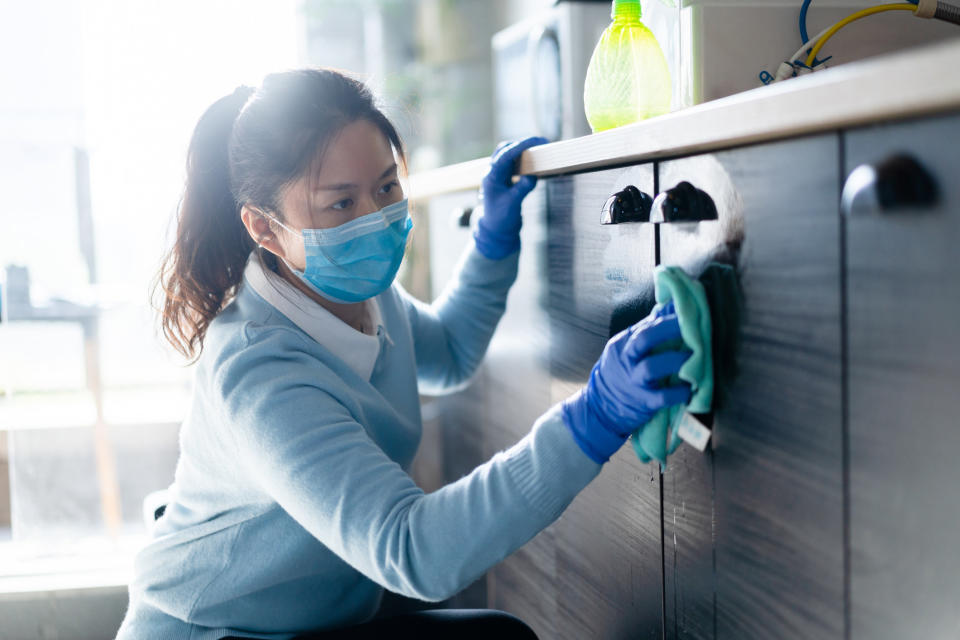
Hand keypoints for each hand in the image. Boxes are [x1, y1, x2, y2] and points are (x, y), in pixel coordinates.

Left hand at [473, 136, 548, 259]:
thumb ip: (521, 190)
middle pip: (505, 149)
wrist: (496, 230)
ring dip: (523, 150)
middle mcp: (492, 173)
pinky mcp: (505, 178)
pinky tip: (535, 160)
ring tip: (540, 149)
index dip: (520, 146)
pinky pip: (514, 163)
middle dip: (522, 143)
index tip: (535, 141)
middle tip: (541, 142)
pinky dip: (524, 159)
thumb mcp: (512, 205)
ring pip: (509, 154)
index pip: (504, 156)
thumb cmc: (501, 219)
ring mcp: (498, 175)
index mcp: (491, 177)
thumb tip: (532, 177)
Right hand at [561, 302, 692, 464]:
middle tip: (691, 327)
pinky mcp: (642, 402)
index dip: (668, 318)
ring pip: (651, 367)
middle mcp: (627, 359)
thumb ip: (648, 331)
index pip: (646, 325)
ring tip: (696, 358)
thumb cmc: (621, 373)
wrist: (599, 407)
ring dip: (676, 361)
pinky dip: (678, 393)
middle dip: (669, 330)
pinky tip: (690, 390)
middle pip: (644, 339)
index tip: (688, 313)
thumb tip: (672, 307)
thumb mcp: (628, 349)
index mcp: (624, 343)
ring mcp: (633, 380)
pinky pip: (661, 397)